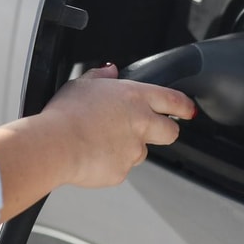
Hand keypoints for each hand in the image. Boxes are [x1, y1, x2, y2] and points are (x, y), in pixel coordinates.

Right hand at [40, 64, 195, 189]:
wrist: (55, 144)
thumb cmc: (65, 113)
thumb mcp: (81, 84)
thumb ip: (101, 77)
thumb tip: (109, 72)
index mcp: (134, 97)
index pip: (173, 100)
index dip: (184, 105)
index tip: (188, 110)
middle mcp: (140, 123)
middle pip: (171, 131)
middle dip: (164, 131)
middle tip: (148, 130)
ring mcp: (133, 150)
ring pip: (141, 152)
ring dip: (129, 148)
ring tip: (100, 142)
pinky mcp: (122, 171)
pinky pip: (121, 168)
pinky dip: (110, 164)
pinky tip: (91, 155)